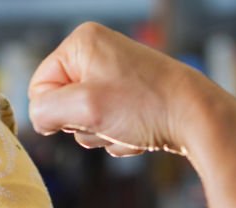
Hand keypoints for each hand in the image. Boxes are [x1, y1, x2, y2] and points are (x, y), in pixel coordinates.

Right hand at [28, 22, 214, 156]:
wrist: (196, 117)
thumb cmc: (144, 106)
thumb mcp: (84, 108)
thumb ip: (46, 111)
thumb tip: (39, 120)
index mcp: (81, 43)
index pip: (39, 87)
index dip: (55, 112)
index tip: (84, 116)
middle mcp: (97, 52)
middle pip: (63, 105)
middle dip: (84, 124)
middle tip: (111, 121)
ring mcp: (116, 74)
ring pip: (86, 119)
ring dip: (103, 133)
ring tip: (127, 127)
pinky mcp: (131, 95)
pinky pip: (108, 124)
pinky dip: (120, 136)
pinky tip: (140, 132)